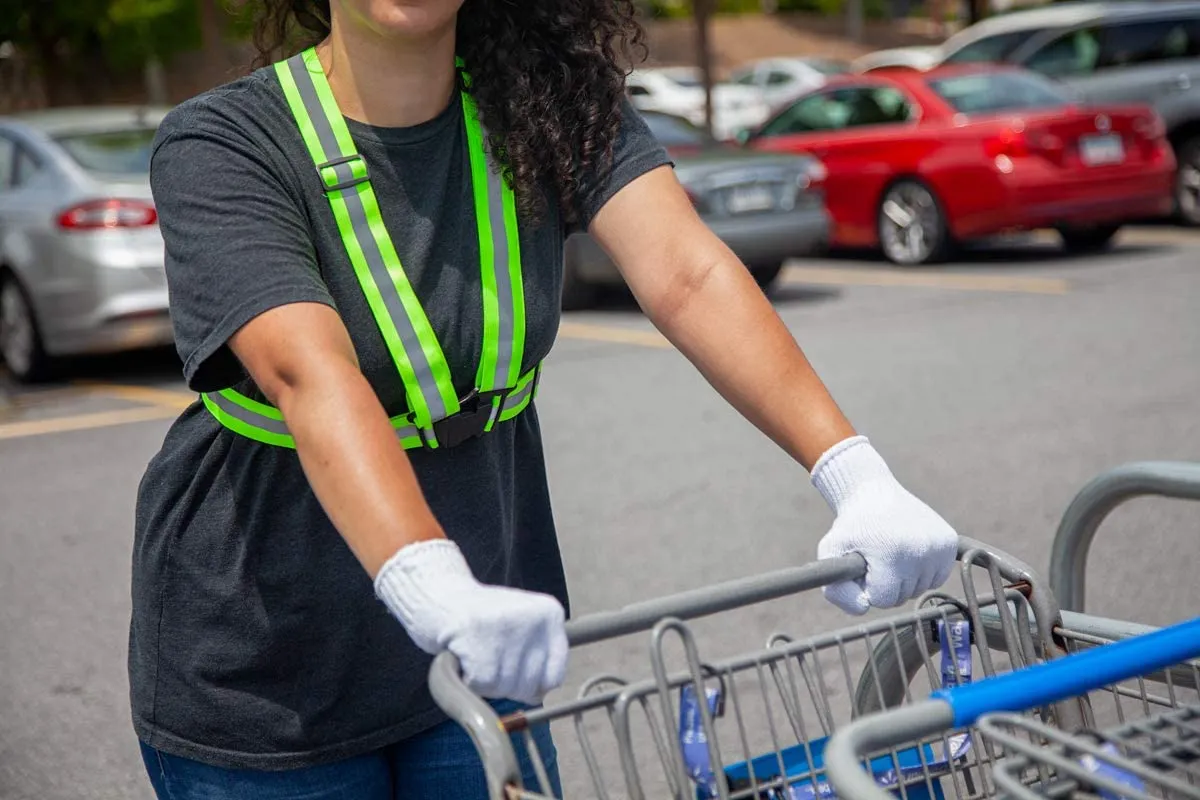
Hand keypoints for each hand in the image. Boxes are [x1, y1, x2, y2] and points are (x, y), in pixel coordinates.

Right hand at [374, 539, 568, 704]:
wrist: (439, 595)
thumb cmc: (480, 617)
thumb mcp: (520, 626)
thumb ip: (536, 658)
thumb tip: (539, 696)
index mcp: (550, 613)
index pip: (555, 675)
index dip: (531, 684)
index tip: (512, 670)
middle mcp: (535, 619)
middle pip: (529, 686)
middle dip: (505, 683)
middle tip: (487, 656)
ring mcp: (508, 629)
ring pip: (505, 688)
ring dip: (486, 682)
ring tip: (475, 652)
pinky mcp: (481, 642)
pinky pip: (483, 686)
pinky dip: (469, 679)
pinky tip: (464, 656)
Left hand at [811, 436, 957, 614]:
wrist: (873, 491)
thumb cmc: (852, 526)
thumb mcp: (831, 552)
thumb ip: (837, 590)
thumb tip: (864, 607)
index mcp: (891, 552)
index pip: (882, 599)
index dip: (868, 587)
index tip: (864, 565)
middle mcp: (920, 549)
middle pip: (901, 597)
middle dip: (886, 583)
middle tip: (877, 556)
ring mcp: (938, 545)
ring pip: (920, 589)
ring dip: (904, 579)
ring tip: (891, 551)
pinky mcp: (949, 541)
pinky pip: (936, 579)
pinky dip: (921, 573)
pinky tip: (908, 552)